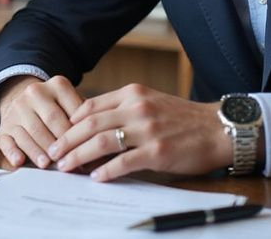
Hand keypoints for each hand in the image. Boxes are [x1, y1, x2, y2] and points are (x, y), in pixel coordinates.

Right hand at [0, 75, 83, 168]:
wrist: (24, 98)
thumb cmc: (58, 108)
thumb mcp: (72, 104)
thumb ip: (85, 119)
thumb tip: (100, 147)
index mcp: (58, 85)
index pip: (72, 110)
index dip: (81, 132)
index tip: (90, 150)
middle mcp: (35, 92)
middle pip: (52, 120)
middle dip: (63, 143)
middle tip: (72, 162)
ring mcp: (17, 108)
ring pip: (30, 131)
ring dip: (40, 151)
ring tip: (49, 165)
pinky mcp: (4, 126)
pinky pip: (7, 140)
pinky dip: (13, 151)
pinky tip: (20, 161)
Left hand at [47, 83, 231, 181]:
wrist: (217, 129)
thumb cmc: (182, 118)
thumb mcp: (150, 102)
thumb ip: (122, 109)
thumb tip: (91, 127)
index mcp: (132, 93)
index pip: (90, 106)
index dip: (70, 122)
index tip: (58, 135)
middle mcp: (136, 107)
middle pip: (89, 124)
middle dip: (66, 140)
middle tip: (53, 154)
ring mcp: (147, 129)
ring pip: (101, 141)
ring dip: (78, 156)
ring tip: (66, 166)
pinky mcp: (157, 151)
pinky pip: (123, 162)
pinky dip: (106, 171)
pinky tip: (96, 177)